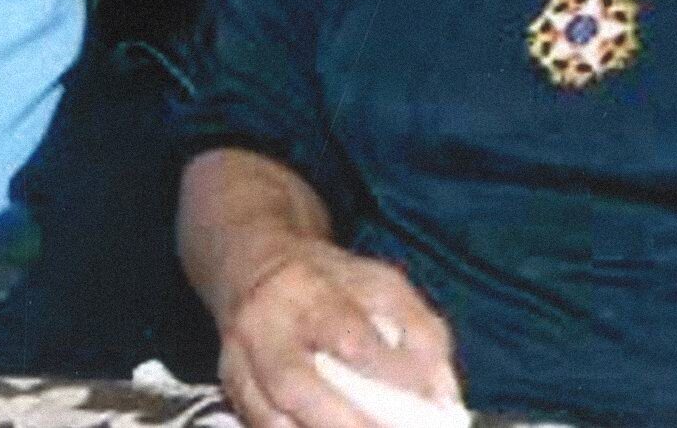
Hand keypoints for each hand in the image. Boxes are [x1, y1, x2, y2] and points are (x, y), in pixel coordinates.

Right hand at [215, 233, 459, 427]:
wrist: (253, 264)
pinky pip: (258, 424)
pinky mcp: (231, 390)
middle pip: (294, 384)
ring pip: (268, 417)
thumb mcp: (382, 285)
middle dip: (344, 424)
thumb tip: (445, 400)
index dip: (388, 375)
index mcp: (307, 290)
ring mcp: (238, 362)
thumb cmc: (330, 281)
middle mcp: (264, 326)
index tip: (428, 407)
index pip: (347, 334)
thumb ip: (421, 334)